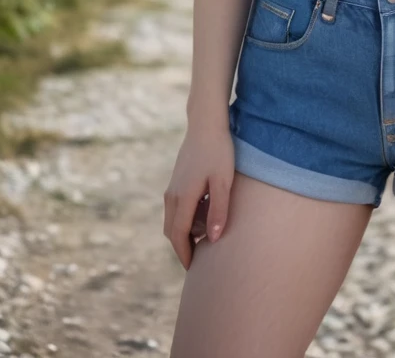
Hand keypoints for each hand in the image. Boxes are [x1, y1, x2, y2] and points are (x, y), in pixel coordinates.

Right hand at [163, 123, 234, 269]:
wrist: (206, 124)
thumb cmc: (219, 151)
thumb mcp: (223, 182)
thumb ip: (219, 210)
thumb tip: (213, 240)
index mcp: (183, 197)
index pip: (178, 235)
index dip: (184, 254)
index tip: (193, 269)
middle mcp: (172, 195)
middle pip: (171, 230)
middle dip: (183, 247)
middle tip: (200, 259)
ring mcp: (172, 187)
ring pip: (172, 219)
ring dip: (184, 232)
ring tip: (205, 237)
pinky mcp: (176, 180)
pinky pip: (175, 208)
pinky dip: (184, 219)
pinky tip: (203, 216)